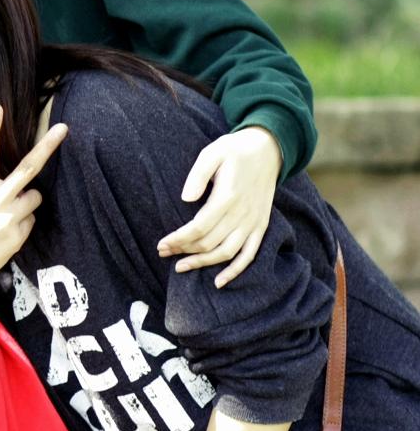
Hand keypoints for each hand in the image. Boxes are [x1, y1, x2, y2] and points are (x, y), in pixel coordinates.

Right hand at [0, 105, 69, 302]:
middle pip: (29, 167)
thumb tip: (20, 191)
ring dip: (26, 204)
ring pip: (35, 198)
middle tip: (64, 128)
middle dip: (48, 146)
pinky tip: (4, 236)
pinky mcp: (19, 232)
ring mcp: (10, 215)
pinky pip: (30, 221)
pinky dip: (21, 226)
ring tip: (5, 218)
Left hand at [159, 126, 280, 286]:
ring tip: (181, 267)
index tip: (161, 244)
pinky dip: (235, 270)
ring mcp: (254, 222)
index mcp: (228, 197)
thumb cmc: (234, 151)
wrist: (269, 149)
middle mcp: (243, 213)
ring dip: (203, 263)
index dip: (178, 240)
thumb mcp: (212, 153)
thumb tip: (185, 199)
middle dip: (184, 251)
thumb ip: (197, 175)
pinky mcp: (261, 225)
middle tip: (163, 253)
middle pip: (210, 243)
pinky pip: (250, 254)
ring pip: (227, 252)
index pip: (198, 228)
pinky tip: (219, 281)